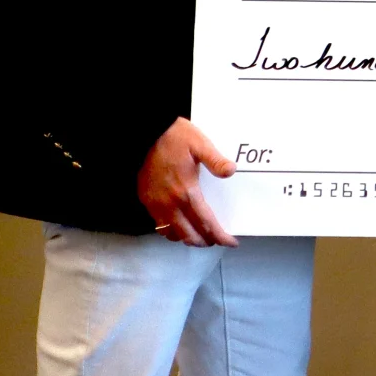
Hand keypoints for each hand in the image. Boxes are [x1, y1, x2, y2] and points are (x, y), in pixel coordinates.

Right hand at [138, 118, 238, 246]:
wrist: (144, 133)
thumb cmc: (174, 137)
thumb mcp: (200, 144)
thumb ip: (216, 160)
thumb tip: (231, 172)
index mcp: (186, 192)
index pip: (206, 223)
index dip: (220, 236)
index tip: (231, 242)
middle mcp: (170, 204)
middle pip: (189, 235)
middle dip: (205, 241)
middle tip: (218, 239)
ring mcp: (155, 205)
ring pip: (173, 234)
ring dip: (188, 238)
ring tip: (201, 234)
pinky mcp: (146, 201)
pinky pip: (160, 226)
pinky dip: (172, 231)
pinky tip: (180, 224)